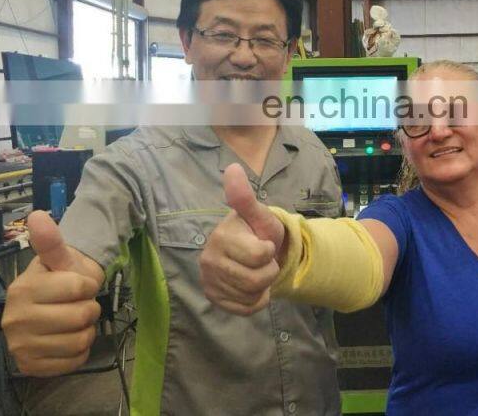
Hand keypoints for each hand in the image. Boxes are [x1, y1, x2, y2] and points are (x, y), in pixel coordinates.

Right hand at [2, 211, 104, 376]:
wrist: (49, 308)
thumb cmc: (57, 280)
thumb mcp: (59, 259)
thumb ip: (51, 241)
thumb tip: (38, 215)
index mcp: (24, 289)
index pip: (79, 287)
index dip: (87, 285)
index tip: (78, 285)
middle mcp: (16, 320)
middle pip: (82, 316)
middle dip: (90, 308)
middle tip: (79, 305)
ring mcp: (21, 346)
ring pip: (81, 341)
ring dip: (87, 330)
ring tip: (75, 322)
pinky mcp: (31, 367)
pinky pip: (75, 362)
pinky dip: (80, 351)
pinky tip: (69, 339)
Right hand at [199, 164, 285, 314]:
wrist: (256, 251)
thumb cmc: (258, 231)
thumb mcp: (259, 214)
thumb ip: (245, 196)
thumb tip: (233, 167)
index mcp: (222, 236)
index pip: (260, 255)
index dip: (269, 250)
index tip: (263, 242)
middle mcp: (209, 259)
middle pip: (255, 280)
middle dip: (268, 271)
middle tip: (262, 260)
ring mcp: (209, 280)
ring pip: (250, 295)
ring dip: (263, 286)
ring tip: (256, 270)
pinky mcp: (213, 297)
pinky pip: (244, 309)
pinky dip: (256, 301)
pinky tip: (251, 287)